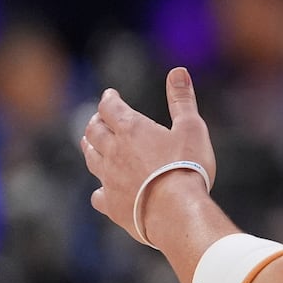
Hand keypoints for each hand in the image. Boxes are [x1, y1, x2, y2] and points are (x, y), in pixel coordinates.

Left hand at [80, 67, 215, 246]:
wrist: (176, 211)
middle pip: (94, 132)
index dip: (109, 99)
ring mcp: (110, 180)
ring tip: (91, 145)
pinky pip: (99, 195)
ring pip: (92, 159)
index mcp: (132, 130)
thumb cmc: (187, 167)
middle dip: (96, 122)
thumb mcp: (191, 128)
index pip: (110, 108)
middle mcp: (114, 152)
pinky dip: (99, 189)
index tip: (110, 95)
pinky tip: (102, 191)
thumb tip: (178, 71)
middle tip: (99, 119)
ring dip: (90, 149)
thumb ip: (182, 100)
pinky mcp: (112, 205)